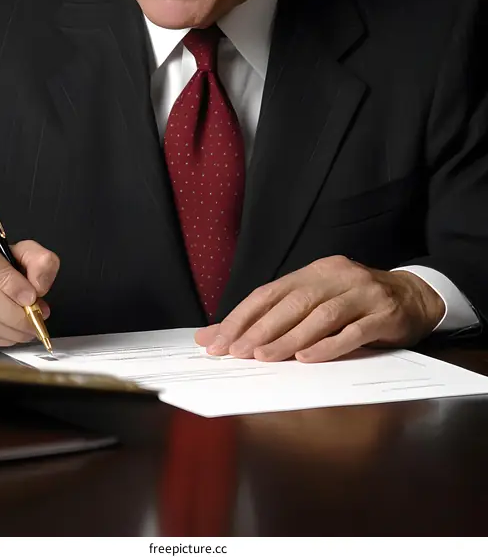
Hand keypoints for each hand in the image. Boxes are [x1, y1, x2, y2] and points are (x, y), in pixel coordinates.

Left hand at [195, 255, 444, 362]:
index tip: (217, 341)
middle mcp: (337, 276)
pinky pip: (354, 331)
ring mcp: (363, 293)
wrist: (415, 297)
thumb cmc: (356, 304)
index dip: (241, 316)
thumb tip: (215, 335)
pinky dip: (328, 345)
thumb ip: (274, 316)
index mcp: (315, 271)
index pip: (270, 292)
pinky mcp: (384, 314)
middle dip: (260, 329)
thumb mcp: (318, 302)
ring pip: (320, 316)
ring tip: (264, 358)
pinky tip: (308, 359)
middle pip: (292, 302)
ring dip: (289, 338)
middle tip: (235, 352)